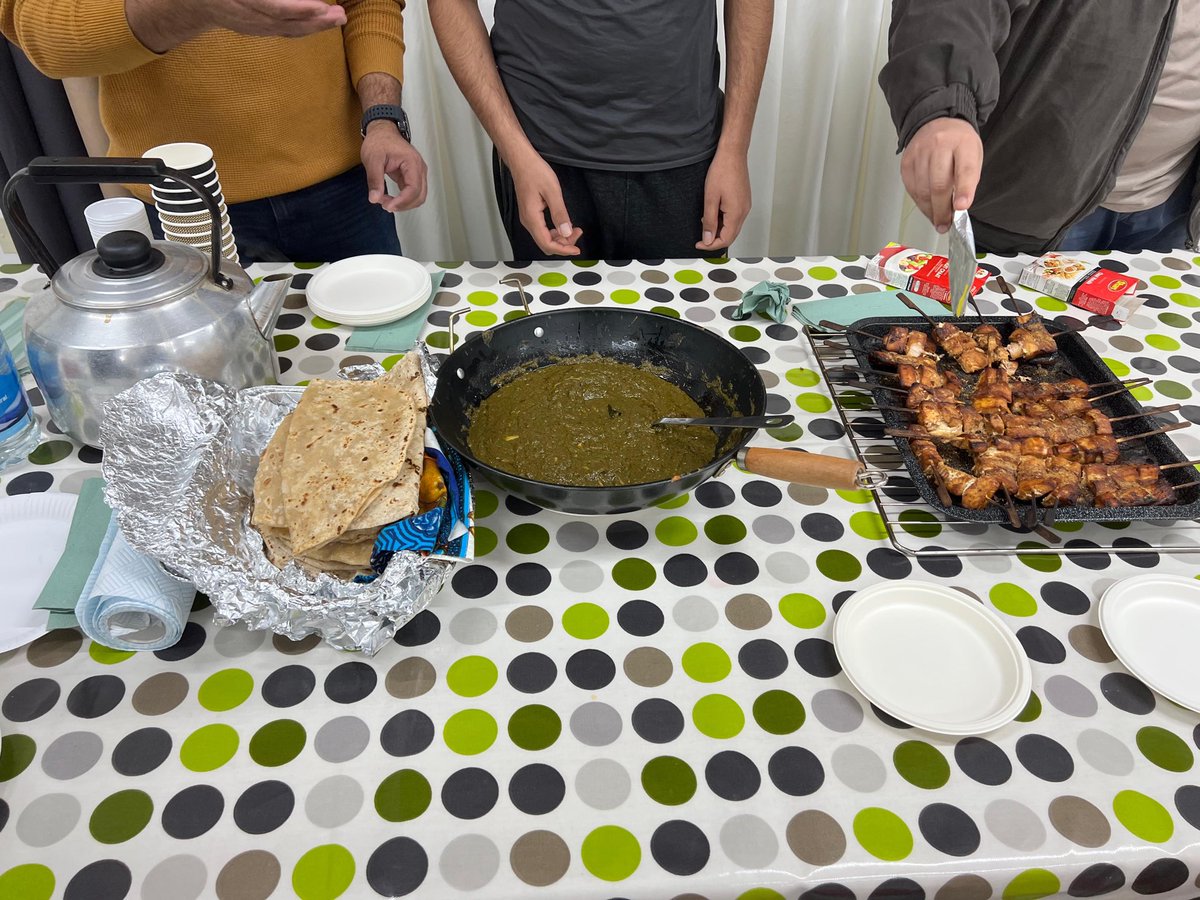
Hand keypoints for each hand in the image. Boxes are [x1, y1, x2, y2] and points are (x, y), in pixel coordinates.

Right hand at [196, 0, 345, 37]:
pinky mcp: (256, 31)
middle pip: (286, 23)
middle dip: (315, 21)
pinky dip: (304, 29)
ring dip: (315, 26)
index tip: (321, 7)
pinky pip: (284, 32)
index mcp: (238, 1)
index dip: (299, 9)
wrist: (194, 1)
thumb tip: (280, 1)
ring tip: (338, 17)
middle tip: (340, 15)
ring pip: (287, 30)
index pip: (274, 8)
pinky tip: (322, 23)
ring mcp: (251, 27)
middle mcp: (246, 17)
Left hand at [362, 122, 427, 211]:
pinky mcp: (412, 177)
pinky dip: (402, 200)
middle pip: (419, 196)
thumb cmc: (379, 140)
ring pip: (418, 197)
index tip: (387, 205)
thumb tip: (374, 198)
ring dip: (403, 204)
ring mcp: (417, 173)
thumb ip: (374, 180)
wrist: (382, 131)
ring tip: (385, 201)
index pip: (414, 189)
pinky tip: (390, 199)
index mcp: (412, 162)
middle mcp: (419, 168)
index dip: (402, 201)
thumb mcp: (372, 159)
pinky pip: (412, 194)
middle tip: (384, 204)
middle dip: (402, 205)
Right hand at [507, 152, 581, 256]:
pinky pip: (543, 230)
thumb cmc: (534, 171)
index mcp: (532, 218)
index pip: (547, 244)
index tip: (577, 249)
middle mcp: (528, 222)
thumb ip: (560, 214)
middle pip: (546, 244)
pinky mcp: (530, 215)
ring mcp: (528, 219)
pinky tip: (563, 225)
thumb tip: (566, 232)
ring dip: (560, 238)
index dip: (563, 250)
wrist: (522, 161)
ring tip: (573, 229)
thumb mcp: (552, 191)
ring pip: (545, 238)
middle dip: (563, 244)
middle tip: (577, 233)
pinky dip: (555, 232)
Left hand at [697, 148, 750, 251]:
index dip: (711, 245)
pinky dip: (723, 221)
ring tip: (705, 223)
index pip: (725, 239)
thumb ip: (709, 221)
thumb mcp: (710, 198)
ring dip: (719, 230)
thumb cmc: (722, 171)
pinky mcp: (743, 201)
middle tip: (701, 239)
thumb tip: (708, 238)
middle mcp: (744, 212)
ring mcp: (745, 206)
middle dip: (715, 240)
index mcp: (736, 213)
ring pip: (732, 227)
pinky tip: (713, 214)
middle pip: (730, 236)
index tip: (699, 244)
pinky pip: (734, 217)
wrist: (732, 154)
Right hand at [901, 117, 982, 232]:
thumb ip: (968, 179)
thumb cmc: (958, 143)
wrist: (936, 122)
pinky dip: (920, 203)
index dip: (964, 190)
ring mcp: (920, 153)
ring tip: (937, 220)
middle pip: (939, 184)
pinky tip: (927, 208)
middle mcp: (939, 145)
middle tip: (946, 224)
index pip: (964, 169)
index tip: (962, 207)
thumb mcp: (973, 155)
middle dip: (942, 209)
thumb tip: (958, 207)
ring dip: (930, 210)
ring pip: (923, 190)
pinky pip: (912, 188)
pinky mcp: (907, 162)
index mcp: (963, 143)